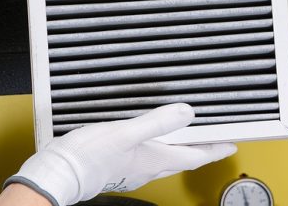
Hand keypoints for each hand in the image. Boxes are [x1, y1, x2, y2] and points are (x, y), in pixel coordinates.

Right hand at [6, 104, 236, 205]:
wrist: (55, 176)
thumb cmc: (88, 157)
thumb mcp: (126, 133)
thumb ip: (158, 122)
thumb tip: (188, 112)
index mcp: (155, 159)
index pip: (196, 157)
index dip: (216, 149)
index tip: (232, 143)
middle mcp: (148, 168)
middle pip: (185, 158)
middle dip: (202, 147)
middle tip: (216, 136)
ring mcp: (134, 169)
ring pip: (167, 158)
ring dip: (182, 146)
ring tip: (189, 133)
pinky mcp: (119, 166)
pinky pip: (148, 156)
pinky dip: (159, 145)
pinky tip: (151, 136)